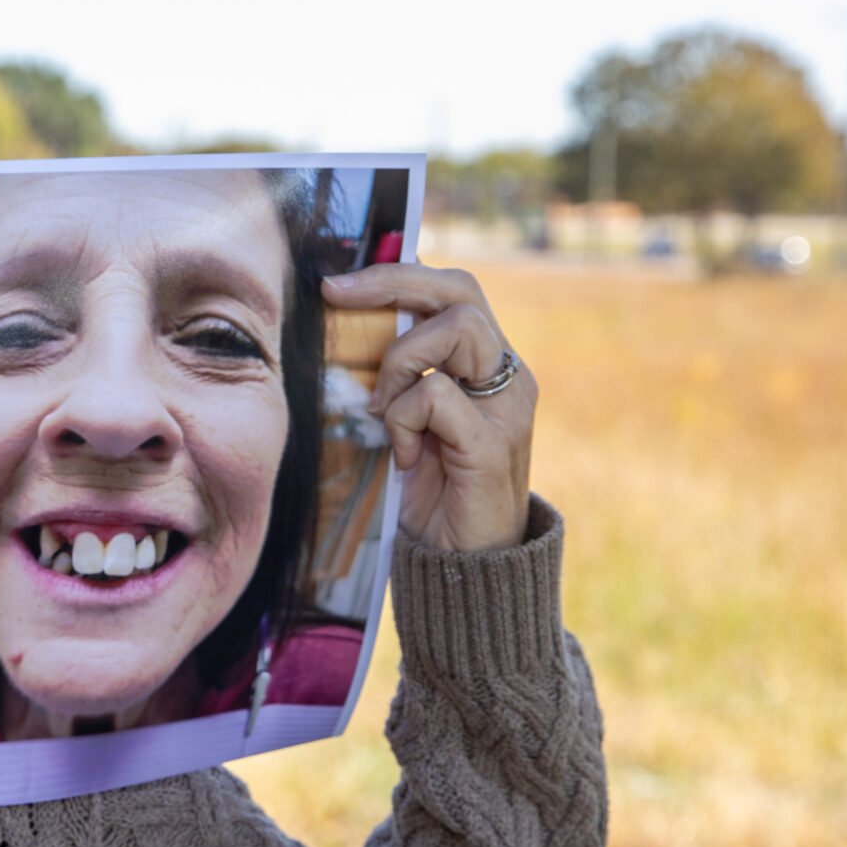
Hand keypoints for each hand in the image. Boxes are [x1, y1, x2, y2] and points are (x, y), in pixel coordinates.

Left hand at [325, 262, 535, 552]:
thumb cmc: (434, 497)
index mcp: (491, 367)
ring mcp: (507, 408)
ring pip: (454, 330)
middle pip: (460, 291)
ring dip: (399, 365)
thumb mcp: (411, 424)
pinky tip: (405, 457)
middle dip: (391, 283)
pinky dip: (402, 420)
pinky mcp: (493, 444)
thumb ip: (399, 379)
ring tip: (384, 414)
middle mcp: (510, 377)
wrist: (469, 571)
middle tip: (336, 296)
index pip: (454, 290)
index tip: (337, 284)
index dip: (397, 275)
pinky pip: (435, 396)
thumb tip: (343, 329)